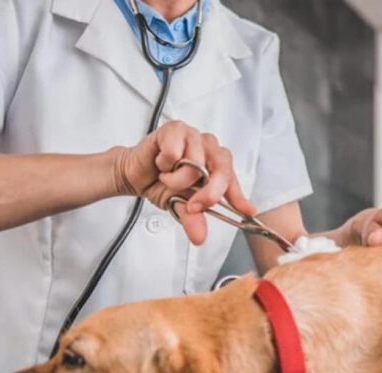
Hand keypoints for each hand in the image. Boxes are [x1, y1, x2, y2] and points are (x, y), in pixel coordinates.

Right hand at [114, 121, 254, 244]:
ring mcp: (194, 136)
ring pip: (195, 163)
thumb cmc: (160, 184)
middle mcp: (209, 148)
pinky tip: (160, 162)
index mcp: (216, 165)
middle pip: (221, 169)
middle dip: (208, 193)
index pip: (232, 181)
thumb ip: (192, 218)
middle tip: (192, 205)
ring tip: (167, 176)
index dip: (238, 197)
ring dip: (176, 179)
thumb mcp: (179, 205)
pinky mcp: (175, 128)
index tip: (247, 211)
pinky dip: (164, 163)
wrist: (134, 174)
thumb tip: (199, 236)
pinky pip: (174, 151)